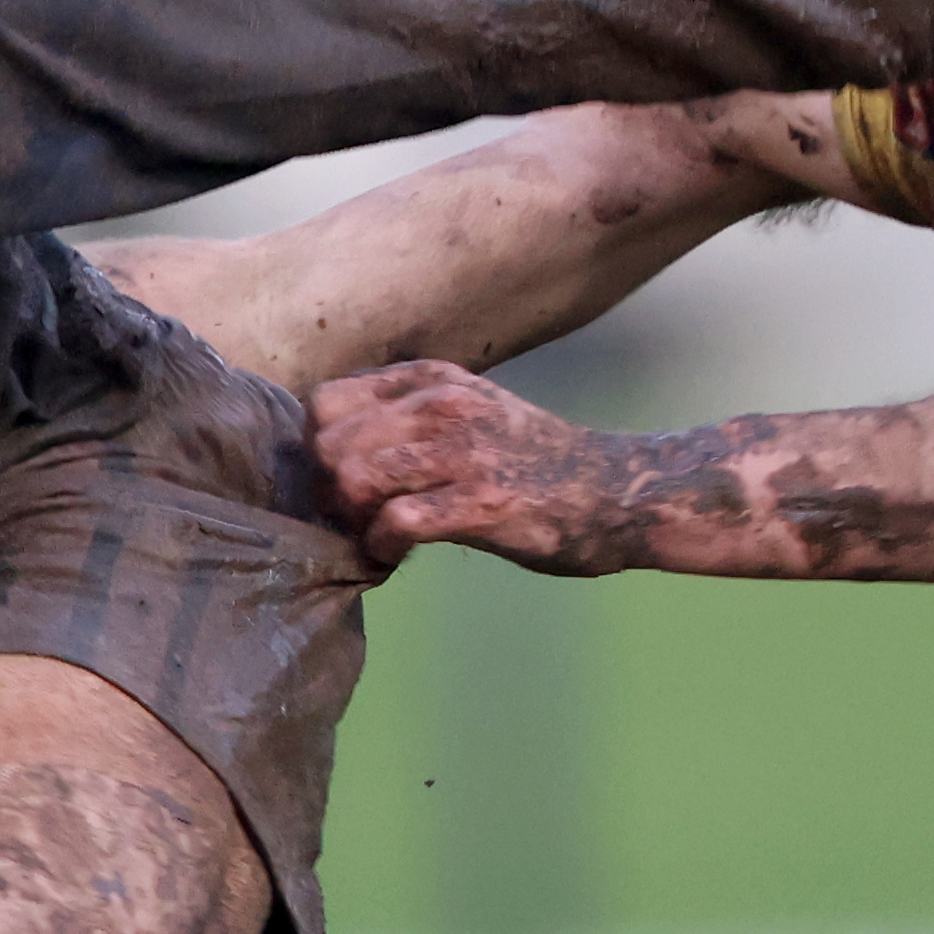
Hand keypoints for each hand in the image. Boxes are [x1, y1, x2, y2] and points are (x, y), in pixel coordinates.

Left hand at [314, 361, 683, 575]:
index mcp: (431, 379)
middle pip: (330, 444)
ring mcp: (462, 453)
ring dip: (353, 520)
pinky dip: (381, 546)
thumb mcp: (467, 407)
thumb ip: (406, 415)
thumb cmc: (531, 459)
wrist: (612, 491)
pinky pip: (396, 521)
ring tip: (376, 535)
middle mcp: (441, 405)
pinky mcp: (481, 504)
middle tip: (357, 518)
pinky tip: (396, 554)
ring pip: (355, 478)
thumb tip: (330, 448)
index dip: (321, 448)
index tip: (345, 481)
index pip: (327, 401)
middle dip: (331, 491)